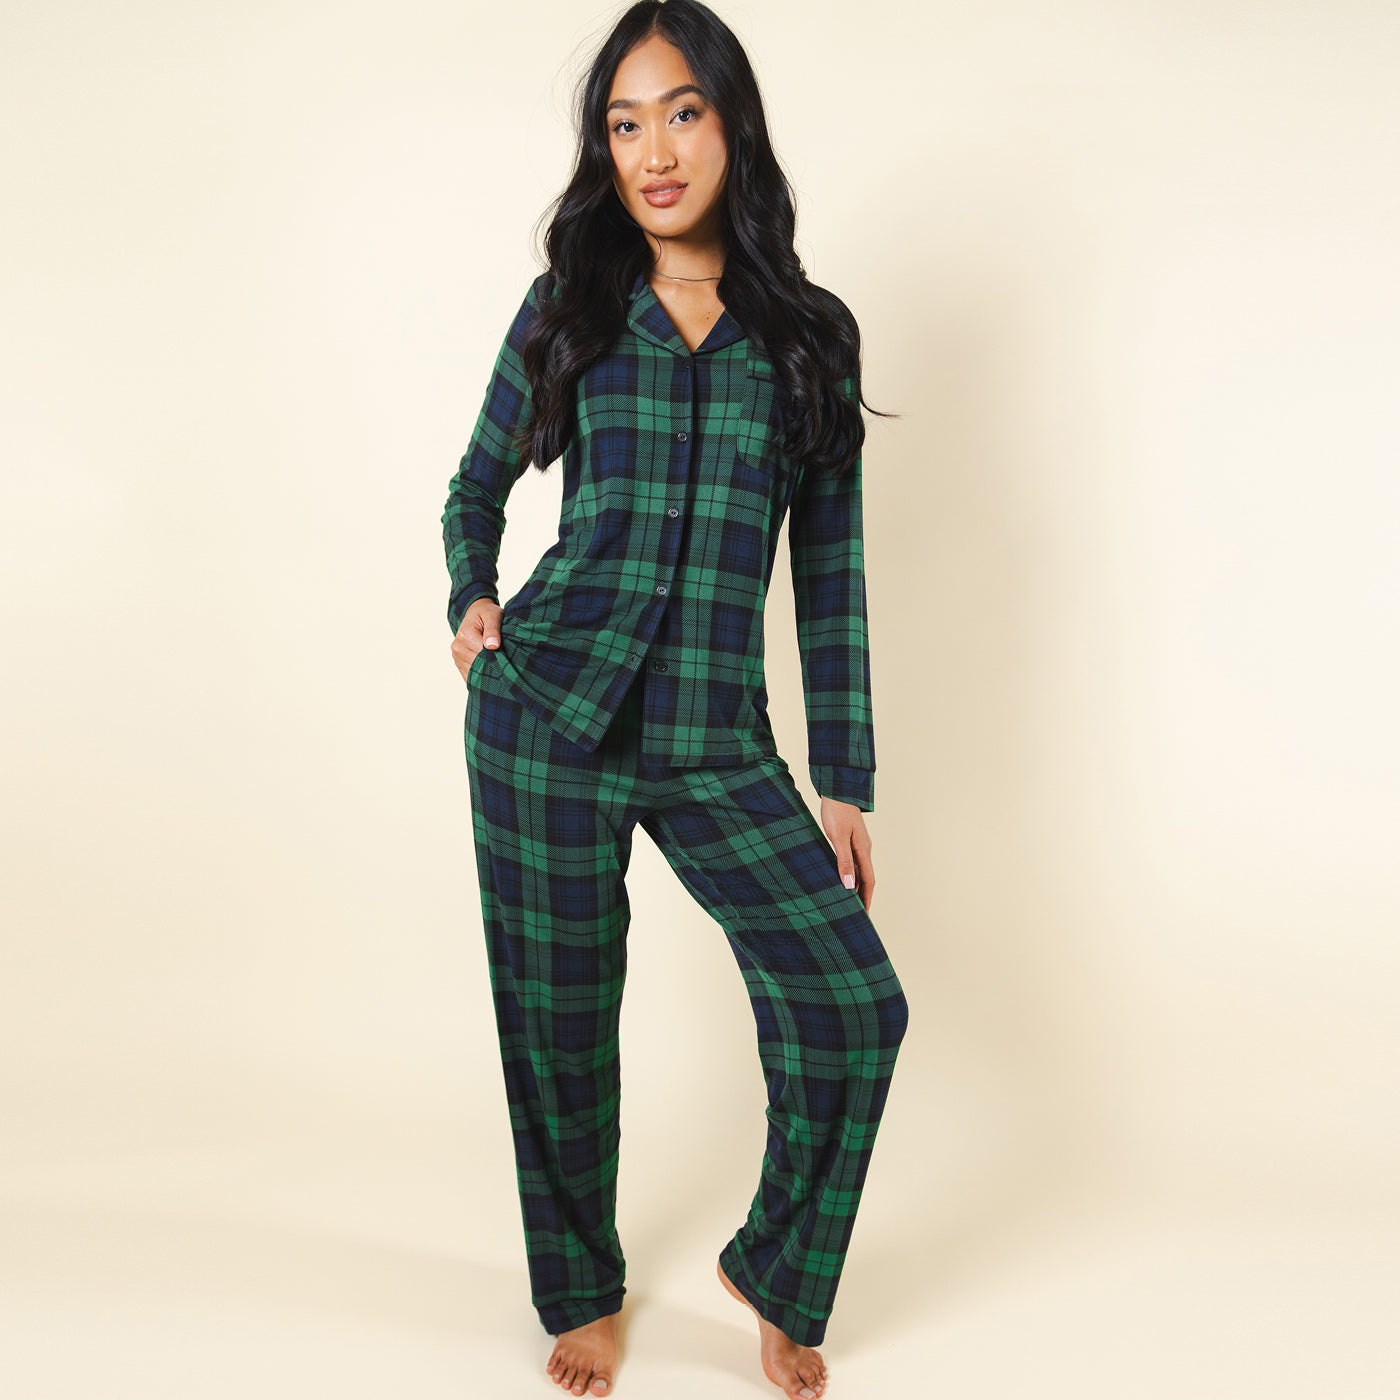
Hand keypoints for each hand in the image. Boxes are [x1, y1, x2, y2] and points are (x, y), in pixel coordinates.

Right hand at [450, 597, 503, 683]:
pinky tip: (491, 676)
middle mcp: (458, 647)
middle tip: (507, 667)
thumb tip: (493, 646)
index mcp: (466, 635)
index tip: (508, 659)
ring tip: (500, 670)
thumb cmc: (487, 613)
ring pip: (473, 673)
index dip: (497, 658)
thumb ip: (493, 629)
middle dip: (493, 666)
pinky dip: (480, 677)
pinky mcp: (459, 663)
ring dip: (486, 673)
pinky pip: (469, 676)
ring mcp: (456, 656)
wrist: (476, 613)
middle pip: (478, 665)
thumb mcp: (493, 615)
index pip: (483, 653)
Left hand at [819, 796, 874, 911]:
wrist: (837, 790)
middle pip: (866, 878)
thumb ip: (844, 861)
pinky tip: (842, 879)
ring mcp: (858, 844)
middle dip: (863, 897)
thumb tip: (850, 885)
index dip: (866, 899)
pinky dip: (849, 874)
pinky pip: (852, 862)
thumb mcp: (838, 838)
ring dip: (856, 886)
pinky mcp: (850, 839)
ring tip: (849, 902)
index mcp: (863, 850)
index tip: (864, 916)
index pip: (869, 881)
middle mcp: (864, 849)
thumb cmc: (836, 812)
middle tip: (857, 915)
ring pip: (859, 871)